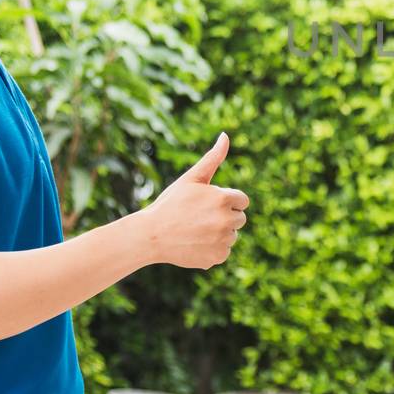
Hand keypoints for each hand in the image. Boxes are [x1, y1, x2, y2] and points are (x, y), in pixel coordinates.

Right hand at [141, 132, 248, 268]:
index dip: (226, 201)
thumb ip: (213, 158)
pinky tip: (195, 243)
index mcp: (224, 199)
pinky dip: (213, 249)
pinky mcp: (217, 257)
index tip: (209, 204)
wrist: (151, 235)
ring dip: (219, 233)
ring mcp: (223, 241)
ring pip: (232, 236)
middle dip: (224, 217)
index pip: (242, 201)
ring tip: (196, 230)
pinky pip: (224, 251)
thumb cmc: (171, 204)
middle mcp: (227, 221)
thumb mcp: (191, 179)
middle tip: (200, 218)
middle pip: (239, 219)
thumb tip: (225, 136)